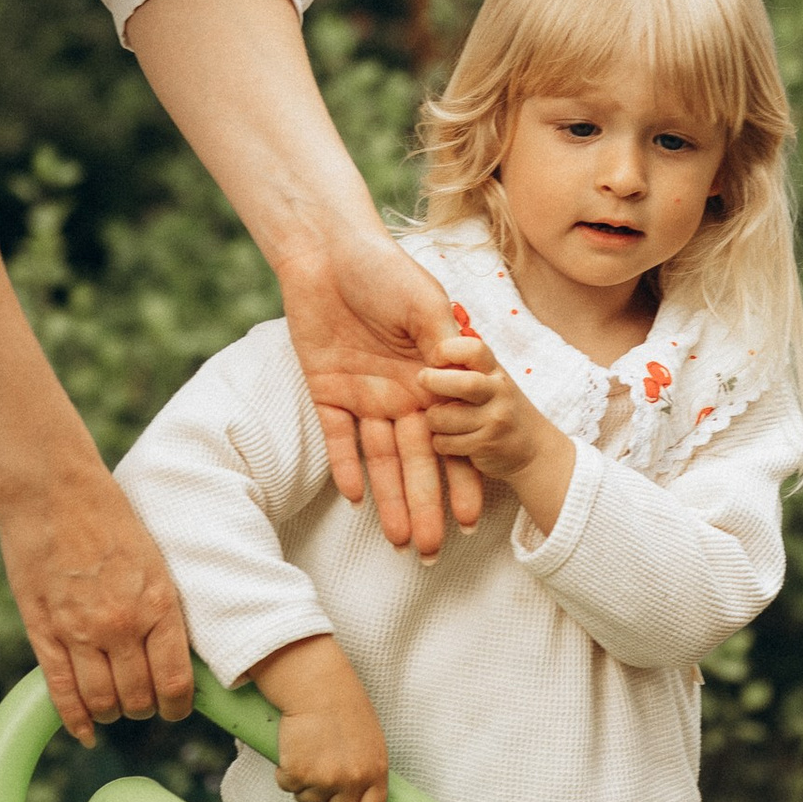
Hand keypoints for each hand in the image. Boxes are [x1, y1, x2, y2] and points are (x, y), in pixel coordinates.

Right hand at [0, 464, 193, 747]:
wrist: (54, 490)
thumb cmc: (108, 518)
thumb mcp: (153, 561)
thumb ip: (160, 609)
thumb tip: (170, 654)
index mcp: (157, 605)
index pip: (175, 683)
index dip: (177, 707)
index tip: (174, 708)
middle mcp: (121, 626)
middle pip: (138, 698)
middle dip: (143, 709)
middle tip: (142, 703)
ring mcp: (79, 632)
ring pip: (101, 701)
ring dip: (111, 713)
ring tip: (113, 707)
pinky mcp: (44, 631)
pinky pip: (61, 691)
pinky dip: (74, 719)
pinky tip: (84, 731)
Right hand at [251, 634, 390, 801]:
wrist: (316, 686)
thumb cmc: (341, 704)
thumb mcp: (368, 740)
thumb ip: (365, 769)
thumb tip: (355, 795)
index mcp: (375, 771)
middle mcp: (353, 780)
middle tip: (316, 780)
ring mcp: (325, 779)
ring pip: (307, 800)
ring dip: (302, 783)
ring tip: (307, 752)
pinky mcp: (299, 773)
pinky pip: (287, 785)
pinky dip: (284, 771)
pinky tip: (292, 748)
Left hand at [280, 225, 483, 557]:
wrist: (328, 250)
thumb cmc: (384, 269)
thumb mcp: (423, 303)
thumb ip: (440, 341)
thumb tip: (461, 371)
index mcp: (431, 378)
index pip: (451, 439)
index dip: (463, 479)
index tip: (475, 519)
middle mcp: (401, 395)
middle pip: (415, 461)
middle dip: (426, 506)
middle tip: (435, 551)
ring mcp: (364, 396)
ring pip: (379, 460)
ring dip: (389, 500)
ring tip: (403, 543)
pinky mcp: (326, 391)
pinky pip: (337, 439)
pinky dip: (345, 467)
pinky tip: (356, 500)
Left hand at [419, 331, 575, 533]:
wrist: (535, 451)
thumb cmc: (500, 409)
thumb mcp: (491, 380)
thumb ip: (467, 365)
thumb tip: (429, 337)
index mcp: (495, 370)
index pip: (473, 349)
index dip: (447, 349)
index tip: (433, 357)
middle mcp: (498, 391)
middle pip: (462, 383)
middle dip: (434, 380)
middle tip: (422, 379)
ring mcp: (494, 419)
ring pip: (444, 416)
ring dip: (433, 420)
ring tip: (440, 420)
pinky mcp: (486, 445)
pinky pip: (445, 443)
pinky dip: (441, 443)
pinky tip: (451, 441)